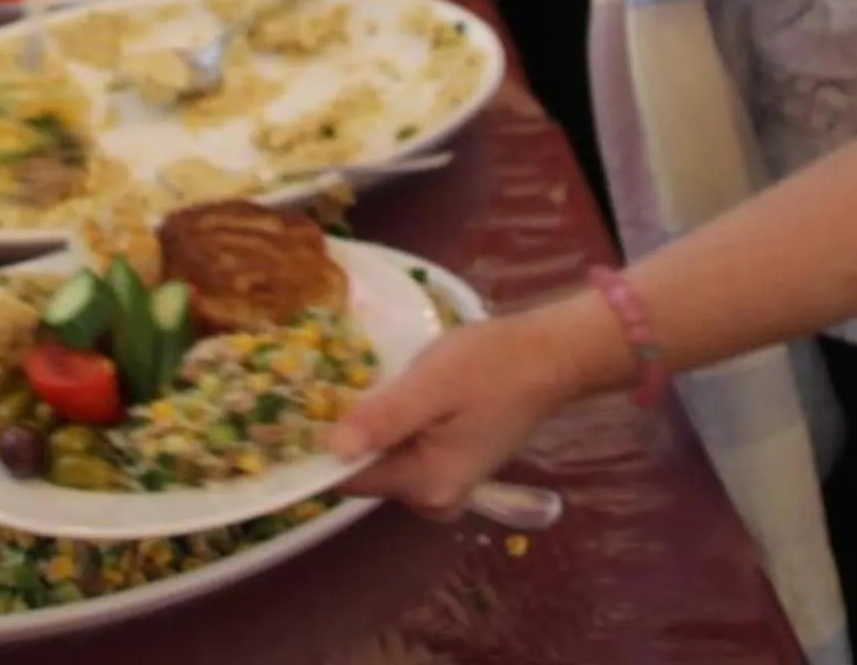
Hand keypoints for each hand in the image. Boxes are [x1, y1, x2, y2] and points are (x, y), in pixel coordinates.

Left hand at [327, 310, 594, 515]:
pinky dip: (398, 428)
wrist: (550, 356)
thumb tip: (332, 450)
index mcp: (427, 485)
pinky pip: (408, 454)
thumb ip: (383, 419)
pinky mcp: (455, 468)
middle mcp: (435, 499)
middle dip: (356, 433)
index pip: (350, 479)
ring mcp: (448, 487)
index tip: (306, 409)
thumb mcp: (432, 383)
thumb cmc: (492, 365)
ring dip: (377, 427)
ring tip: (379, 383)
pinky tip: (405, 394)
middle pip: (368, 472)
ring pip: (386, 460)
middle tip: (351, 383)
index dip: (325, 446)